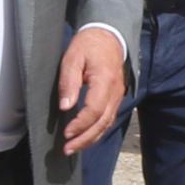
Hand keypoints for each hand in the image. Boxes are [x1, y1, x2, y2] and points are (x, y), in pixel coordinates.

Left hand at [59, 29, 128, 149]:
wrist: (109, 36)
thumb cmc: (89, 45)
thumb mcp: (73, 58)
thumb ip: (69, 82)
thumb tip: (66, 106)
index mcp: (105, 80)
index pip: (94, 109)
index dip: (80, 124)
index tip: (66, 133)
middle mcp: (115, 91)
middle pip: (103, 122)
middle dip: (85, 138)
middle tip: (68, 149)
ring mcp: (118, 95)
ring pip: (107, 123)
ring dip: (91, 138)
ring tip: (74, 147)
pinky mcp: (116, 97)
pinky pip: (109, 118)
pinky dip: (97, 130)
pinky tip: (86, 137)